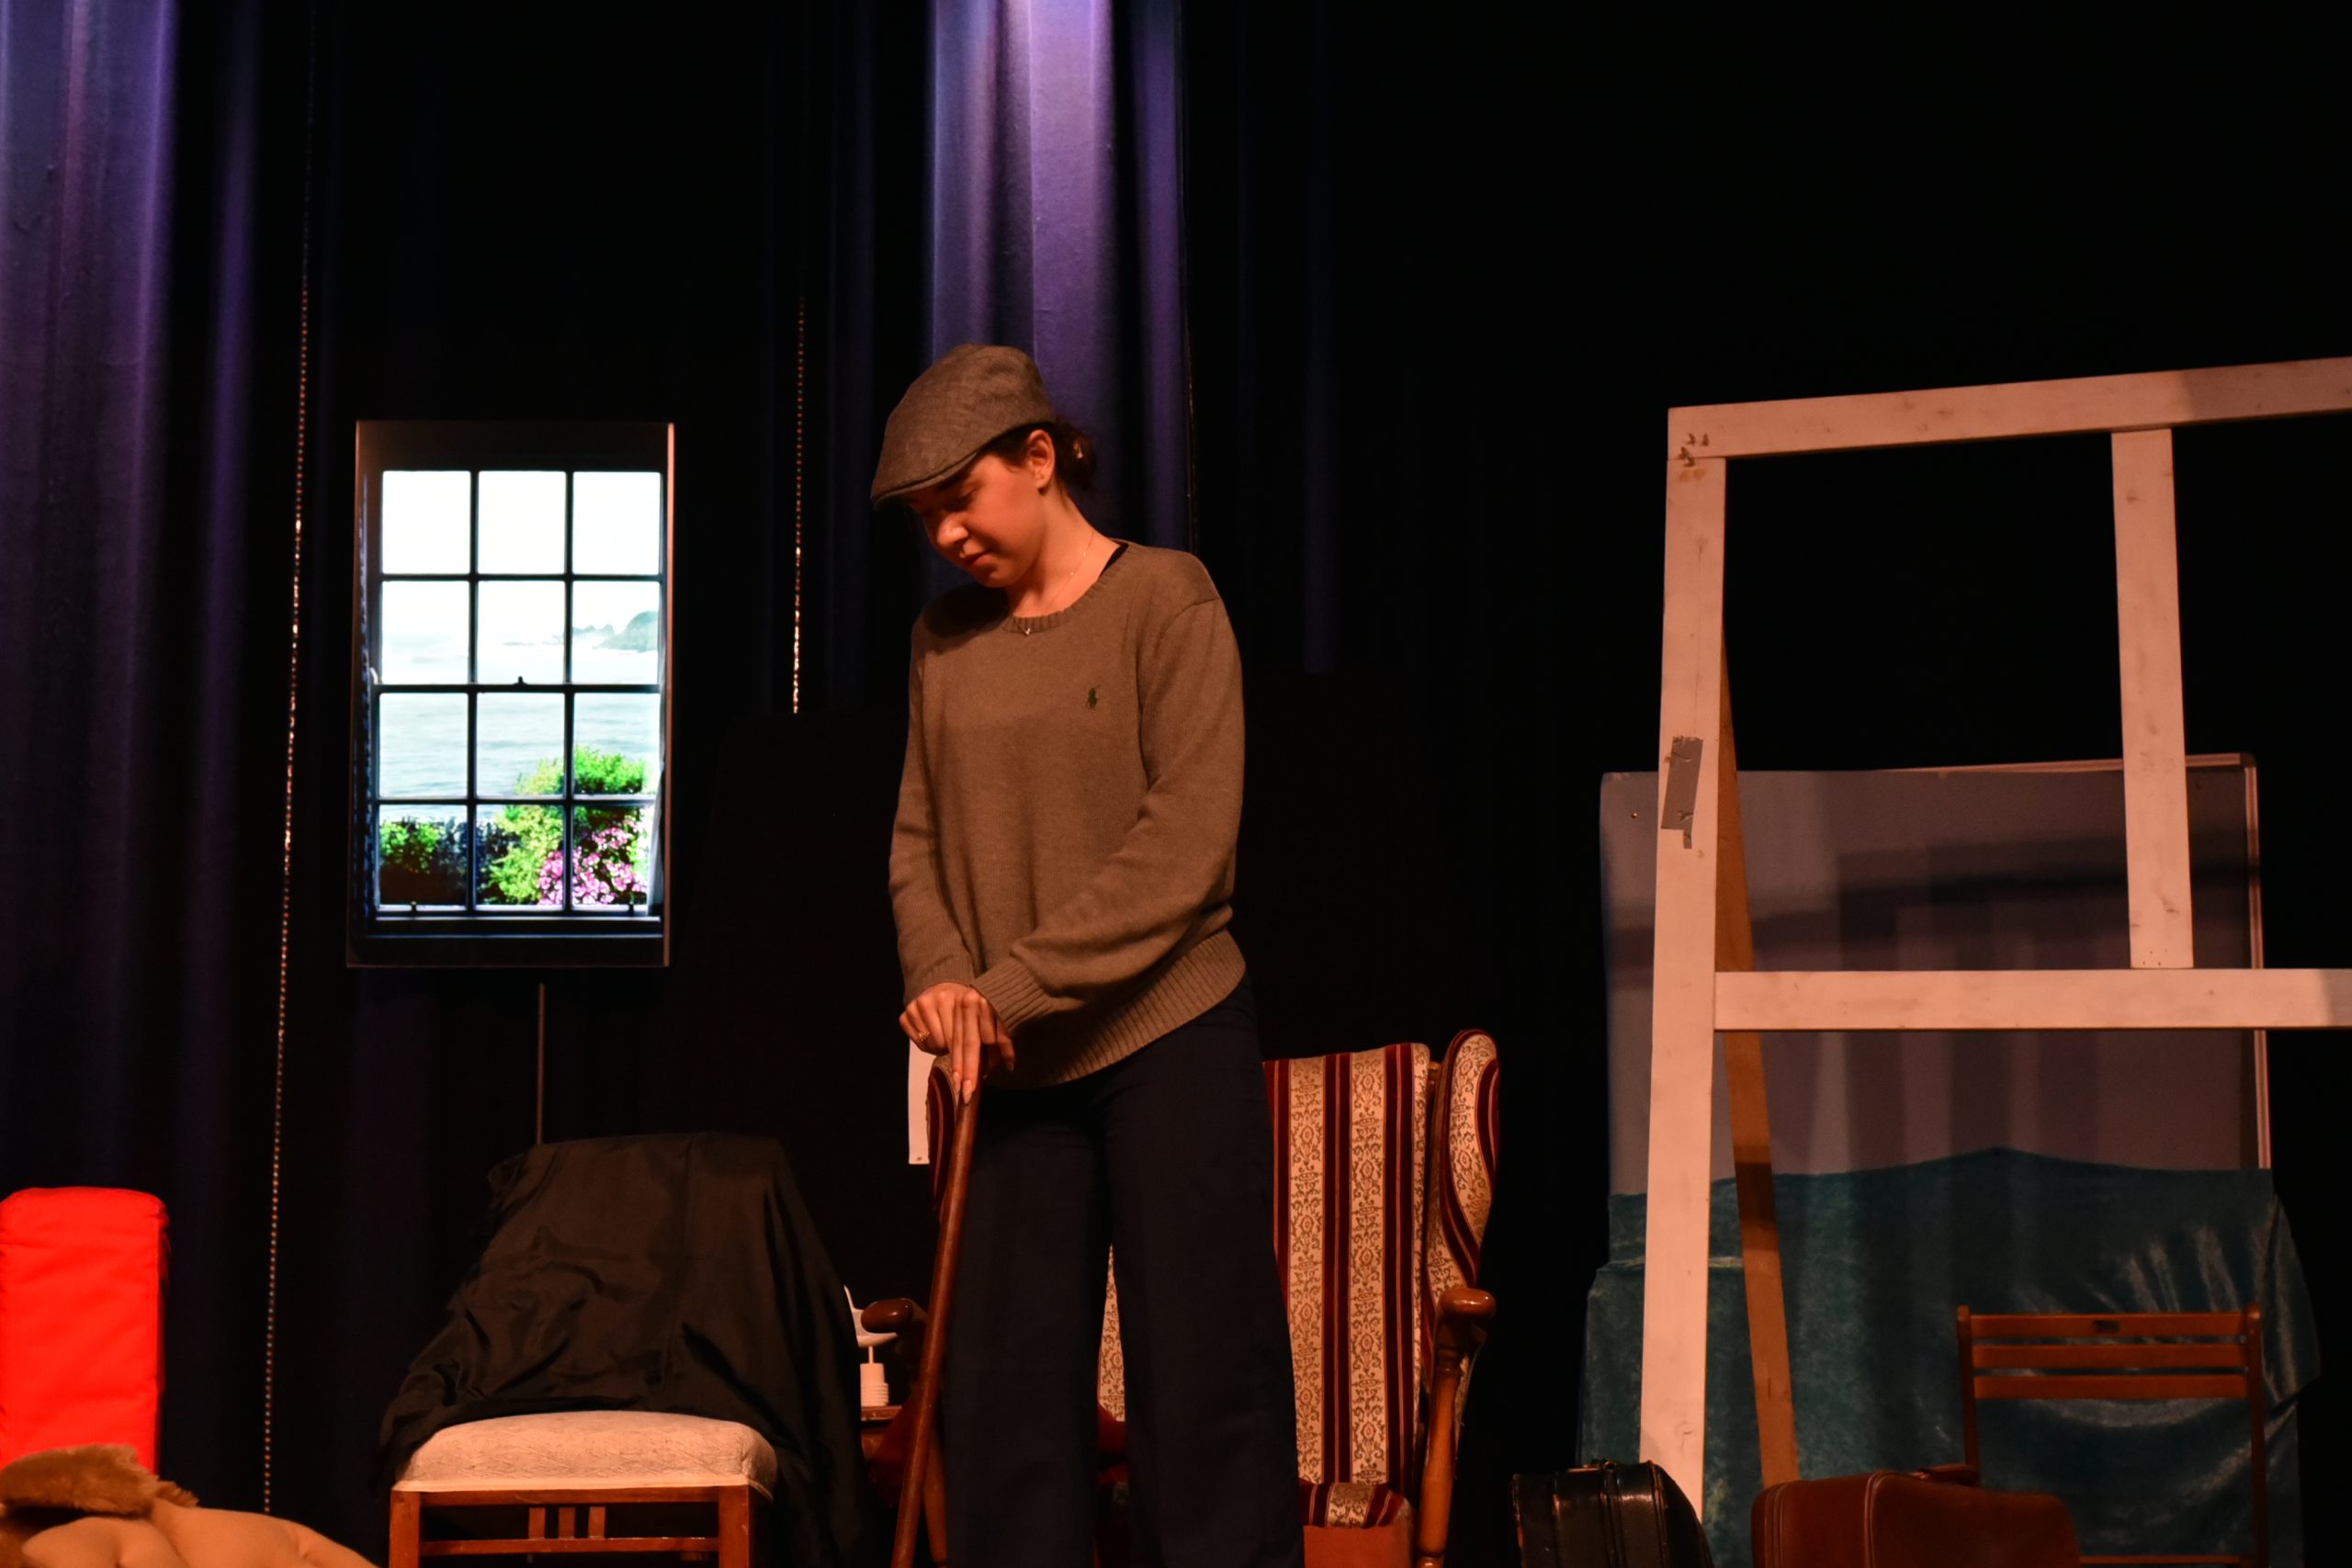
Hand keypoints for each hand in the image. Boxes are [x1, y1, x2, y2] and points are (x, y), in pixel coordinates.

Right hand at [899, 982, 1014, 1101]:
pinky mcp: (912, 1009)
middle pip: (958, 1044)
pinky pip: (922, 1041)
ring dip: (947, 1053)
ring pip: (940, 1043)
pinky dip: (930, 1046)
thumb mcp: (990, 1016)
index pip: (975, 1040)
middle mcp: (950, 998)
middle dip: (963, 1071)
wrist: (944, 984)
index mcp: (973, 999)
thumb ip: (1000, 1040)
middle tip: (964, 1094)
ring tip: (952, 1047)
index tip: (974, 1087)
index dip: (975, 1065)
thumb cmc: (971, 1006)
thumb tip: (1011, 1065)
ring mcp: (927, 1002)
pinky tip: (938, 1039)